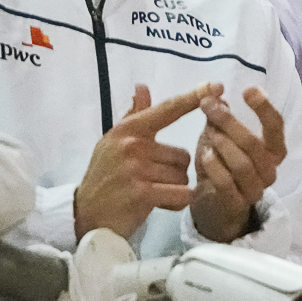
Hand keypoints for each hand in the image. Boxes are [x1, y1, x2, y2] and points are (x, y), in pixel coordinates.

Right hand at [72, 82, 214, 238]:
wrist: (86, 214)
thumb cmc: (105, 176)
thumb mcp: (114, 142)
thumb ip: (134, 115)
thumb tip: (142, 87)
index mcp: (128, 129)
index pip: (168, 109)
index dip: (193, 97)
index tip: (216, 86)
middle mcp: (132, 145)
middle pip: (183, 154)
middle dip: (175, 171)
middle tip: (153, 181)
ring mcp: (136, 169)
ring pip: (183, 176)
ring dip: (174, 188)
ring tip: (153, 194)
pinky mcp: (142, 193)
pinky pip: (181, 193)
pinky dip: (177, 202)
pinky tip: (161, 204)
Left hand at [189, 86, 285, 241]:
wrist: (213, 204)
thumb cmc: (222, 165)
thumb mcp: (219, 136)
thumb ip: (219, 117)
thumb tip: (215, 92)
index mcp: (272, 151)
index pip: (276, 126)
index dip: (265, 108)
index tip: (248, 91)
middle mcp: (269, 171)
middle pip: (255, 144)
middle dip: (230, 122)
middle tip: (208, 105)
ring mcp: (255, 190)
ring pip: (243, 164)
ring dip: (223, 145)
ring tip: (209, 134)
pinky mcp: (237, 205)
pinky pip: (227, 184)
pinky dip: (215, 168)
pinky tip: (205, 155)